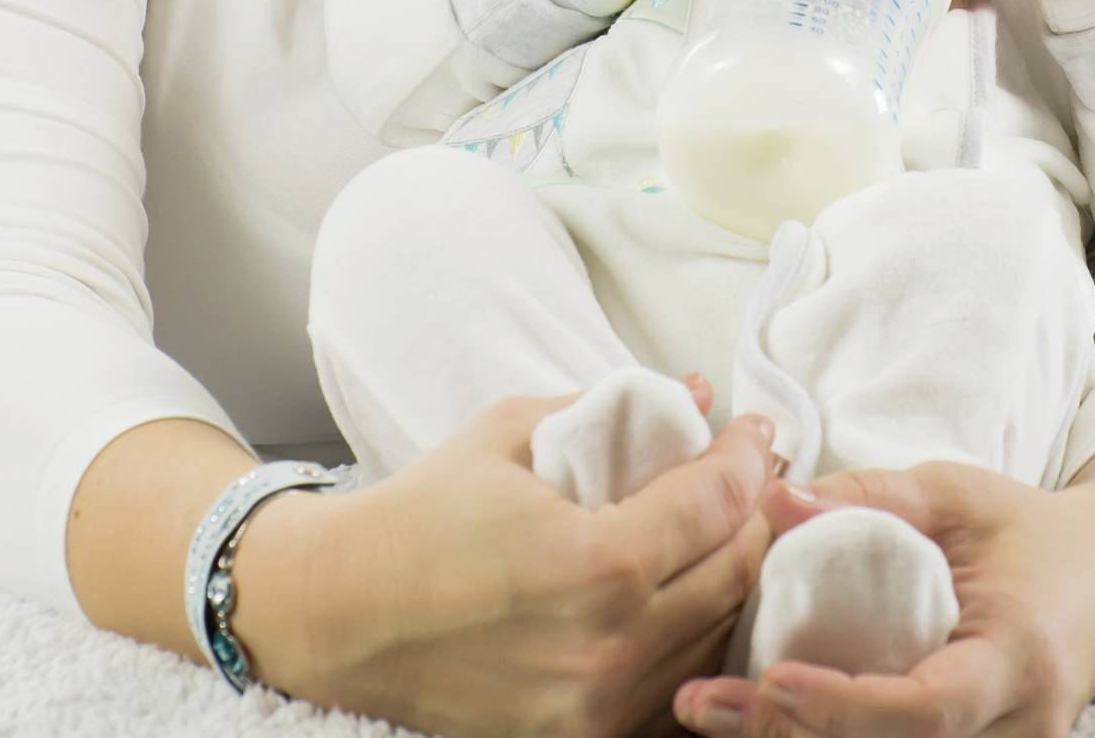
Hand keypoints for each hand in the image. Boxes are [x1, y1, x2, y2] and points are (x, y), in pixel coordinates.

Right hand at [265, 385, 782, 737]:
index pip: (719, 503)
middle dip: (756, 513)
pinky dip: (697, 640)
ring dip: (735, 578)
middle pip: (737, 574)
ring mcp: (598, 708)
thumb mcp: (511, 433)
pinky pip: (676, 689)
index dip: (749, 457)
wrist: (338, 614)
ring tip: (729, 530)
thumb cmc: (420, 515)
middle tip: (754, 476)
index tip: (754, 432)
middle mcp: (610, 646)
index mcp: (597, 562)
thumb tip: (692, 389)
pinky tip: (691, 596)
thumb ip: (610, 408)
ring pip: (718, 637)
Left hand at [671, 462, 1094, 737]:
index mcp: (1018, 655)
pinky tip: (767, 721)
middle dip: (798, 736)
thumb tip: (773, 498)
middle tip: (706, 704)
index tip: (772, 679)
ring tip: (715, 716)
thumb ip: (868, 495)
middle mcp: (1020, 725)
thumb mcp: (954, 493)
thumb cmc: (1026, 531)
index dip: (847, 706)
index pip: (931, 707)